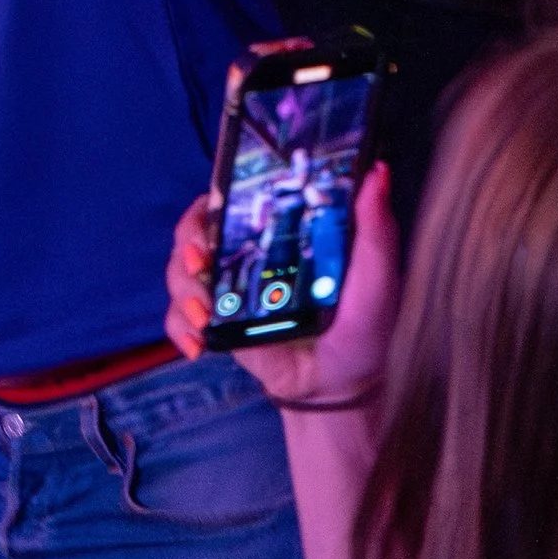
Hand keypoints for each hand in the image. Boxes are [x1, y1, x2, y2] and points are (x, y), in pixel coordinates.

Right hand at [165, 158, 401, 415]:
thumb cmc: (362, 326)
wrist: (341, 387)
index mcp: (278, 231)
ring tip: (203, 316)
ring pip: (181, 271)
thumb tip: (379, 170)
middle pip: (196, 230)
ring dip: (183, 289)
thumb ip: (376, 229)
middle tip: (199, 261)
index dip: (214, 200)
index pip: (231, 198)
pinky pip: (178, 318)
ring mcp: (227, 290)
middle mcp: (245, 253)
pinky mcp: (217, 326)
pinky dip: (179, 328)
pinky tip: (197, 345)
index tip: (212, 214)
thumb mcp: (375, 278)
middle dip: (188, 242)